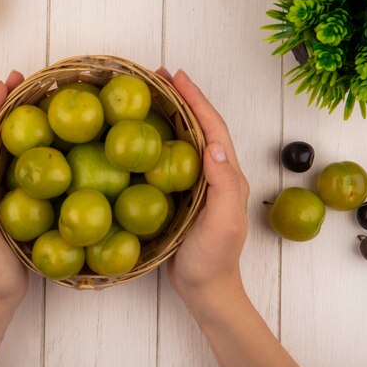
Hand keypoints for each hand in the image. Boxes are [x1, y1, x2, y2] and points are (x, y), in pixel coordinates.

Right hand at [156, 68, 249, 304]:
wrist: (204, 289)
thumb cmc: (213, 259)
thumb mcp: (223, 224)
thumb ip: (223, 186)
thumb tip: (214, 146)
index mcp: (226, 175)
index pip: (212, 128)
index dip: (195, 100)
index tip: (176, 77)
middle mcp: (213, 173)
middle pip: (198, 127)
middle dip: (181, 98)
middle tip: (156, 77)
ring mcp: (196, 184)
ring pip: (183, 140)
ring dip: (169, 115)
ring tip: (147, 97)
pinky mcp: (180, 195)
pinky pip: (168, 160)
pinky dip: (157, 141)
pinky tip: (139, 138)